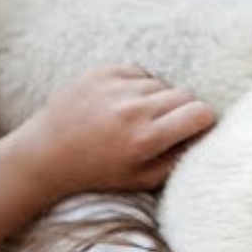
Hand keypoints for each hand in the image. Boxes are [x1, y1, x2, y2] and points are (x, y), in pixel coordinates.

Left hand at [15, 65, 216, 196]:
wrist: (45, 153)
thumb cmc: (98, 172)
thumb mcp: (142, 179)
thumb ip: (179, 159)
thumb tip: (205, 136)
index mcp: (146, 138)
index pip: (200, 113)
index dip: (203, 121)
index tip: (195, 128)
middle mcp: (133, 110)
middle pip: (186, 95)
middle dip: (182, 110)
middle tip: (164, 125)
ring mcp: (116, 87)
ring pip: (162, 84)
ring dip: (157, 99)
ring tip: (136, 117)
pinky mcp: (102, 72)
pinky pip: (140, 72)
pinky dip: (137, 86)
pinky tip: (121, 103)